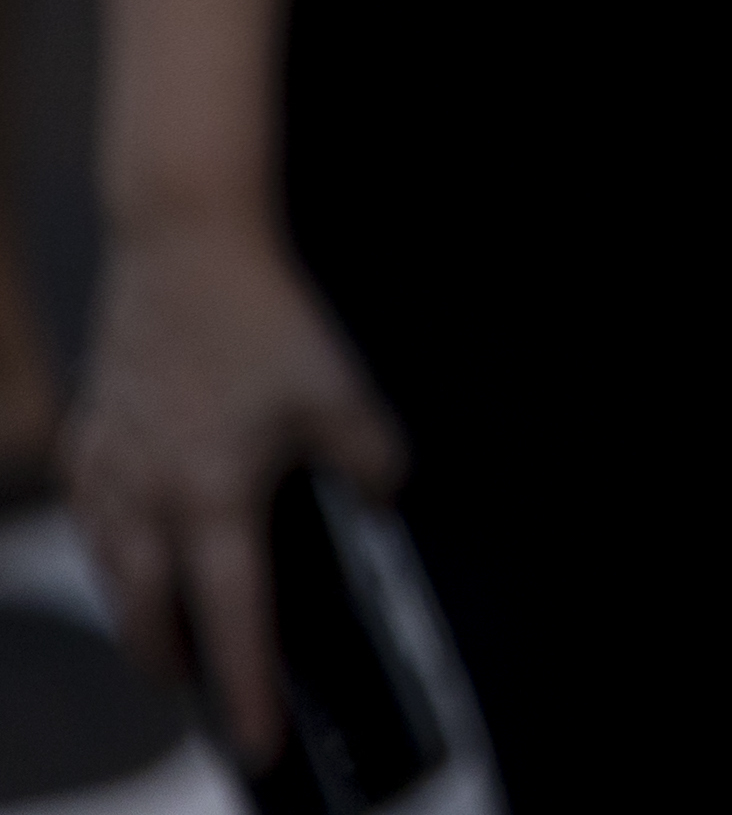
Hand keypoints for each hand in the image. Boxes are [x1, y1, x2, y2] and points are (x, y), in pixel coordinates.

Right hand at [65, 211, 404, 761]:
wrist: (185, 247)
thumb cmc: (262, 317)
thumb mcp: (340, 389)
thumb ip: (370, 457)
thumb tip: (385, 498)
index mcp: (214, 494)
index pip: (233, 617)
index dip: (248, 686)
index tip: (256, 741)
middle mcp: (147, 495)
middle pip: (150, 614)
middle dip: (174, 662)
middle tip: (202, 688)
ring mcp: (108, 467)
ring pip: (110, 572)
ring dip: (138, 612)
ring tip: (166, 635)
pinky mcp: (88, 437)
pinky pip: (89, 514)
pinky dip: (109, 545)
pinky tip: (129, 550)